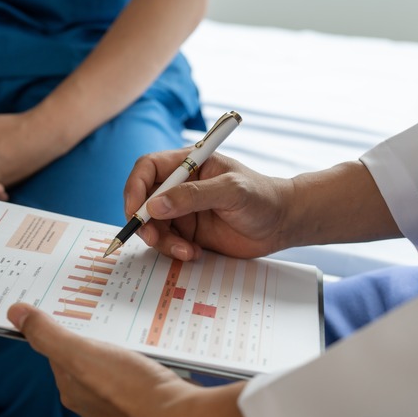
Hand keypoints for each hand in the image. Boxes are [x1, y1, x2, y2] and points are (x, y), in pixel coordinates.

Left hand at [7, 303, 246, 416]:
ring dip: (115, 341)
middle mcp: (91, 398)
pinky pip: (133, 368)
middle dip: (91, 331)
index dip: (59, 324)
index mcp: (70, 388)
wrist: (179, 416)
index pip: (56, 349)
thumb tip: (14, 312)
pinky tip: (145, 346)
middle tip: (100, 306)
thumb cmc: (130, 388)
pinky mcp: (143, 396)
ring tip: (124, 322)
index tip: (66, 301)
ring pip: (110, 360)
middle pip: (84, 354)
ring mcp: (118, 398)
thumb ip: (47, 334)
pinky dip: (136, 354)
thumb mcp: (80, 353)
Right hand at [125, 151, 292, 260]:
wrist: (282, 224)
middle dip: (143, 221)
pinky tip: (194, 253)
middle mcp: (180, 186)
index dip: (135, 187)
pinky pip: (167, 243)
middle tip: (153, 239)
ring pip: (153, 226)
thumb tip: (154, 206)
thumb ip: (193, 196)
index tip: (136, 210)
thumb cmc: (263, 197)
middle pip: (143, 200)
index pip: (147, 168)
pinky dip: (174, 251)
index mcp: (188, 164)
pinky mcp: (187, 233)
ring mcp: (182, 210)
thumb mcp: (231, 191)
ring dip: (162, 241)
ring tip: (186, 251)